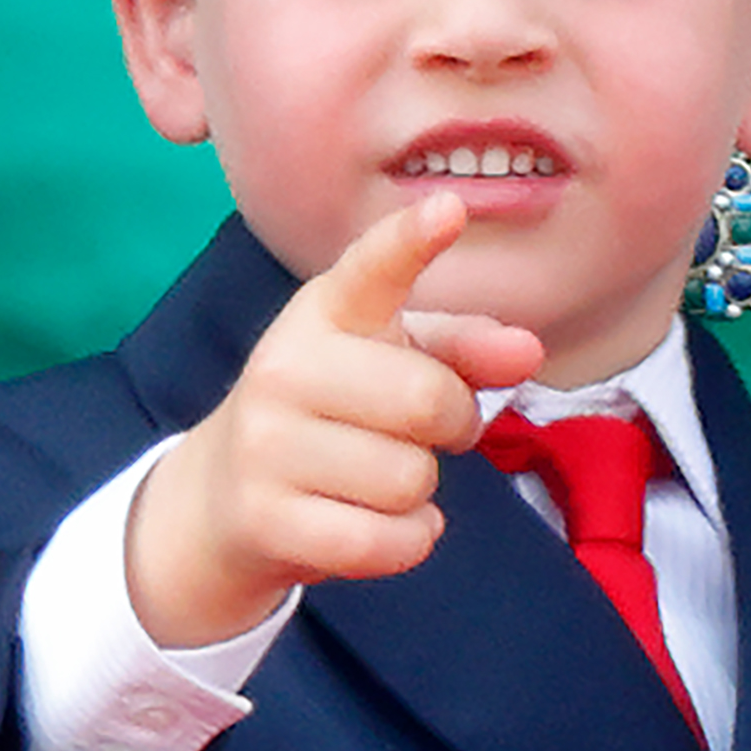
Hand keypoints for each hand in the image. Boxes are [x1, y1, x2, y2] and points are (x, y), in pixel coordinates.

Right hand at [128, 194, 544, 645]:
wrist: (222, 501)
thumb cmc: (333, 416)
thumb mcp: (390, 365)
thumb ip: (463, 349)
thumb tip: (528, 350)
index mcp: (324, 313)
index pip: (372, 269)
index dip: (411, 240)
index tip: (449, 209)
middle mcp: (284, 367)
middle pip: (428, 400)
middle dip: (453, 426)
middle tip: (426, 434)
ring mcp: (266, 446)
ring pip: (411, 480)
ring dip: (420, 491)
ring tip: (380, 479)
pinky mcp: (267, 520)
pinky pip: (388, 541)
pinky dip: (408, 541)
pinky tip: (382, 526)